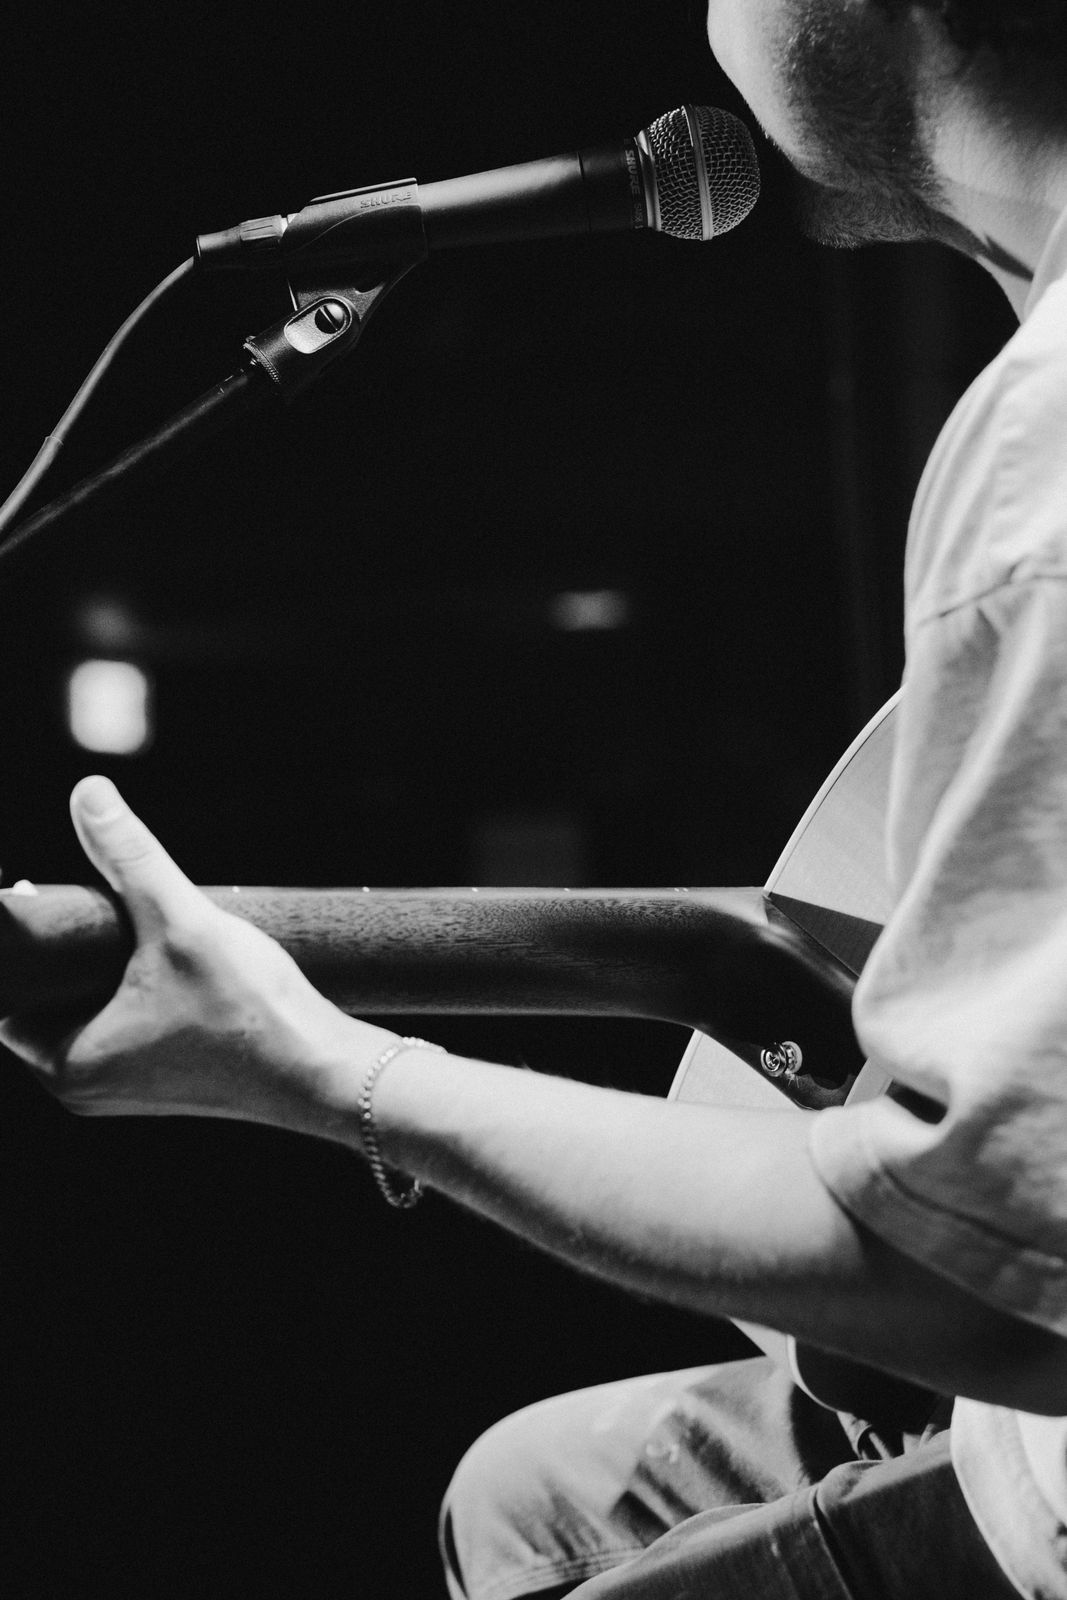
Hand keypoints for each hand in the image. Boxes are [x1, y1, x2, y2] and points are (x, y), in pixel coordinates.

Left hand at [0, 776, 395, 1140]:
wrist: (323, 1073)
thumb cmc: (251, 1014)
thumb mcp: (182, 922)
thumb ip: (129, 857)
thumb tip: (87, 793)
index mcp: (65, 1063)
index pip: (7, 995)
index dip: (23, 941)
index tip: (45, 896)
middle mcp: (82, 1086)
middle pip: (44, 999)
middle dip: (66, 948)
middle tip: (94, 901)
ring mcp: (122, 1088)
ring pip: (83, 1009)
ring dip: (100, 967)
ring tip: (136, 926)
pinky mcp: (159, 1080)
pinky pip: (120, 1024)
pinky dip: (129, 988)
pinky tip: (165, 958)